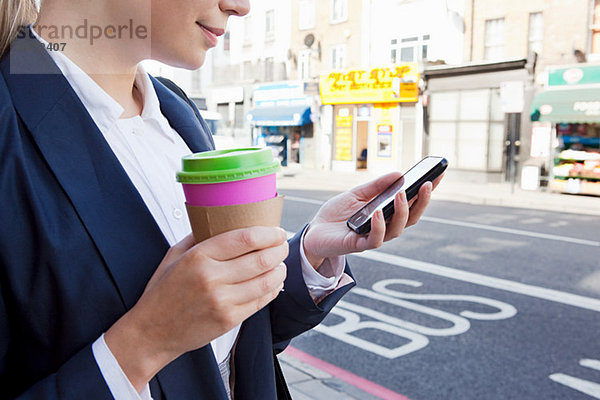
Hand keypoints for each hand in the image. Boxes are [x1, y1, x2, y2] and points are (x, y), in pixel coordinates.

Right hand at [104, 227, 288, 391]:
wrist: (151, 332)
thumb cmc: (162, 292)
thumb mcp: (174, 256)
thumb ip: (198, 237)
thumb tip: (221, 221)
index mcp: (199, 256)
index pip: (245, 239)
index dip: (268, 233)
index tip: (277, 231)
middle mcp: (212, 278)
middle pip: (261, 259)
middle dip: (279, 250)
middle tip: (282, 245)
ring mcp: (222, 301)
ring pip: (266, 281)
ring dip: (280, 270)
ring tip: (281, 264)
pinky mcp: (229, 319)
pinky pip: (261, 301)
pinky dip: (273, 289)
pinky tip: (274, 282)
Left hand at [303, 172, 442, 267]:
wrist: (314, 231)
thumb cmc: (336, 213)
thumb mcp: (356, 194)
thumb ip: (376, 186)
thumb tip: (399, 174)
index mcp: (387, 213)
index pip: (412, 203)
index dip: (426, 191)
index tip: (439, 174)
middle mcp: (385, 226)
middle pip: (411, 217)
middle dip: (422, 202)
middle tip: (427, 184)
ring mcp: (373, 237)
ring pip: (397, 229)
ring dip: (402, 211)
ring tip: (401, 194)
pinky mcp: (359, 245)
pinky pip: (375, 239)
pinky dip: (379, 226)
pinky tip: (378, 213)